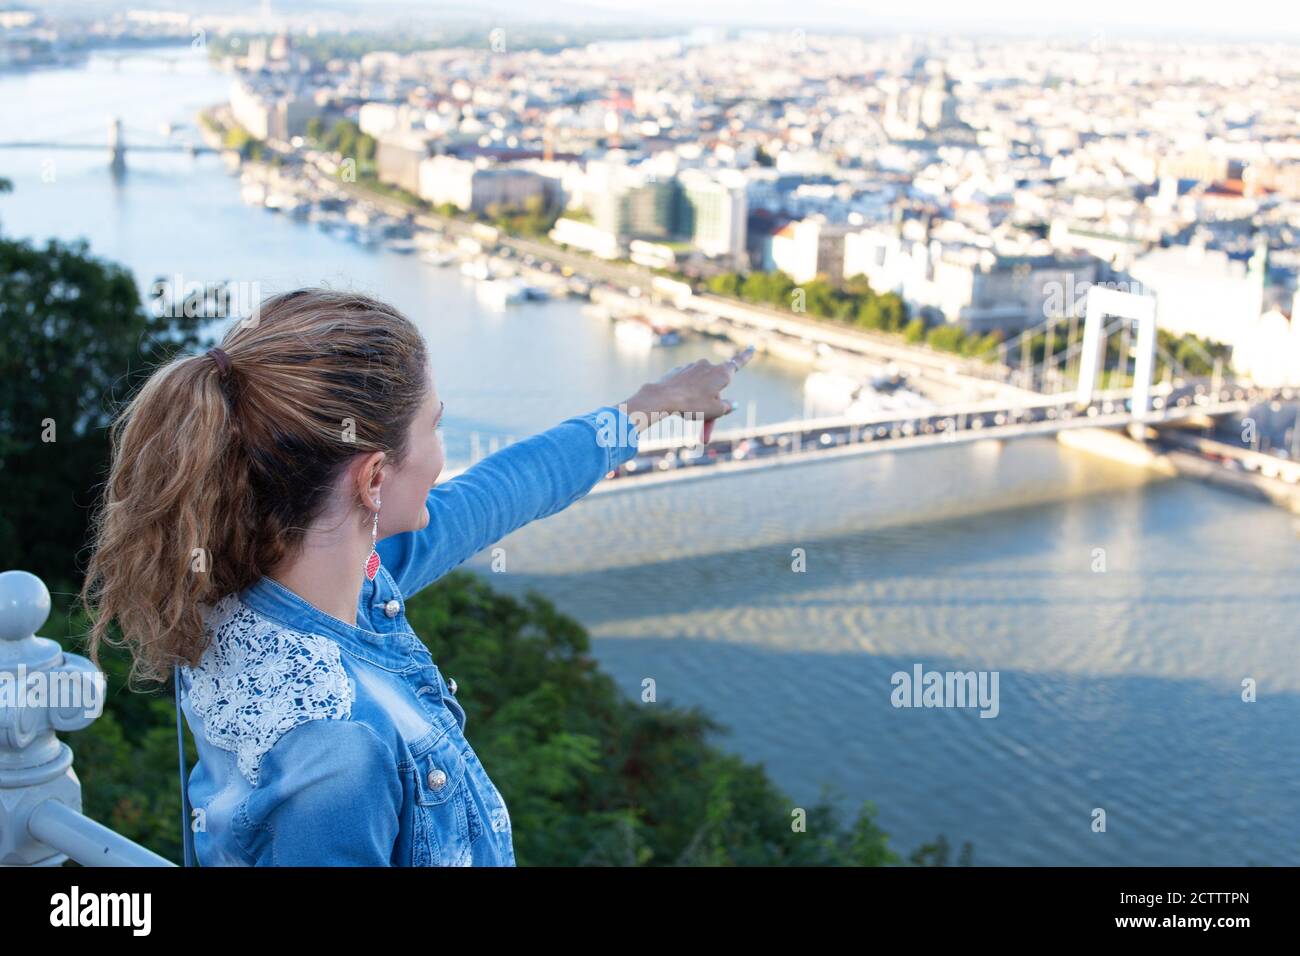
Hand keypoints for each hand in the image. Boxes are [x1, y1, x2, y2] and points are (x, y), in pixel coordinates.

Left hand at [621, 345, 755, 435]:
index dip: (746, 356)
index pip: (738, 363)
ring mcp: (692, 367)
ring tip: (690, 416)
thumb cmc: (692, 405)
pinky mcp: (678, 371)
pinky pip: (687, 386)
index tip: (752, 347)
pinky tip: (678, 405)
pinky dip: (686, 396)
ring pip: (700, 388)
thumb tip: (732, 404)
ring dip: (698, 402)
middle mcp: (708, 366)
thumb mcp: (715, 411)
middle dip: (712, 405)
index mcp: (721, 373)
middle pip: (715, 386)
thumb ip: (727, 407)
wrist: (663, 398)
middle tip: (705, 430)